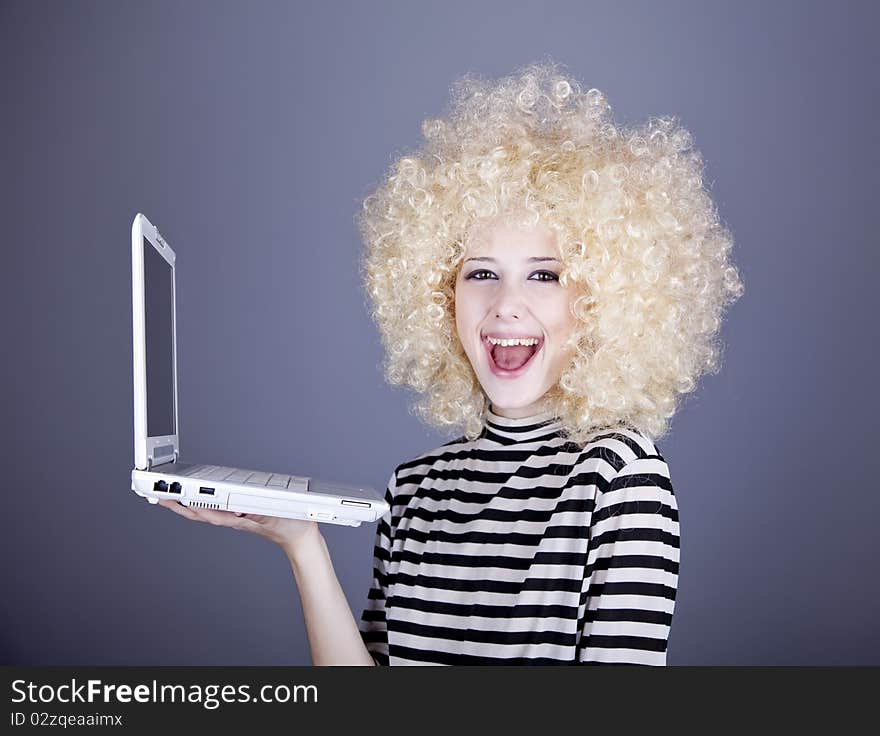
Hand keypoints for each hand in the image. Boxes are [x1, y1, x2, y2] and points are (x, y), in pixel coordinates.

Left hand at [157, 499, 320, 557]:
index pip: (206, 511)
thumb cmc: (291, 527)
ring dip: (187, 503)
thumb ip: (259, 512)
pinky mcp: (243, 515)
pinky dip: (204, 503)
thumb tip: (240, 507)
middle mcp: (234, 518)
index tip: (168, 496)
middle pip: (200, 511)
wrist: (301, 539)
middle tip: (158, 495)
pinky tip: (200, 498)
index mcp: (239, 518)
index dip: (186, 503)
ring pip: (206, 511)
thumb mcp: (277, 516)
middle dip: (178, 504)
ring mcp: (237, 518)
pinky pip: (217, 509)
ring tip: (171, 496)